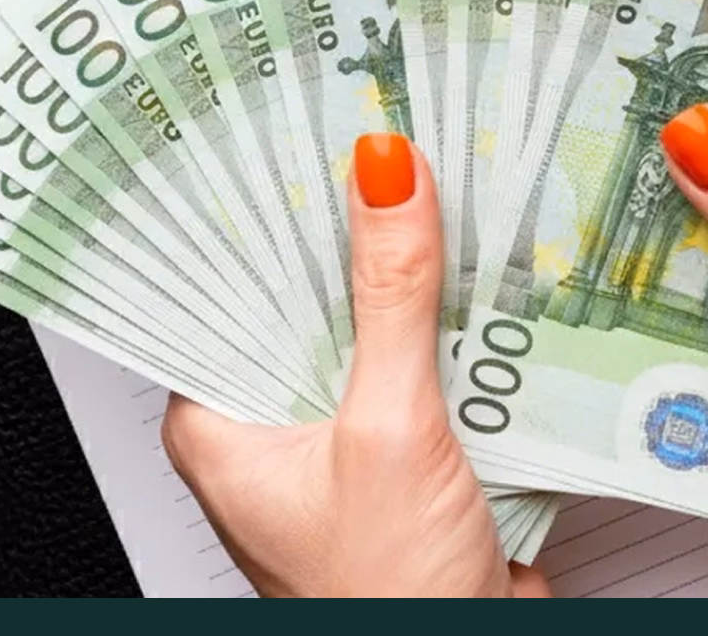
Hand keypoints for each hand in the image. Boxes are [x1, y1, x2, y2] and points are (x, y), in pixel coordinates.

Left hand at [162, 134, 549, 596]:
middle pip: (305, 292)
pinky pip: (428, 365)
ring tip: (445, 178)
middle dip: (352, 223)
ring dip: (414, 271)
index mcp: (220, 418)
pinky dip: (458, 326)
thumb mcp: (388, 428)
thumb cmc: (385, 600)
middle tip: (387, 126)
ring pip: (374, 324)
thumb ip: (392, 297)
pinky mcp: (411, 453)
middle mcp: (271, 425)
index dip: (262, 199)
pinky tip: (487, 274)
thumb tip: (383, 176)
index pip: (225, 277)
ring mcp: (344, 438)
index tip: (294, 120)